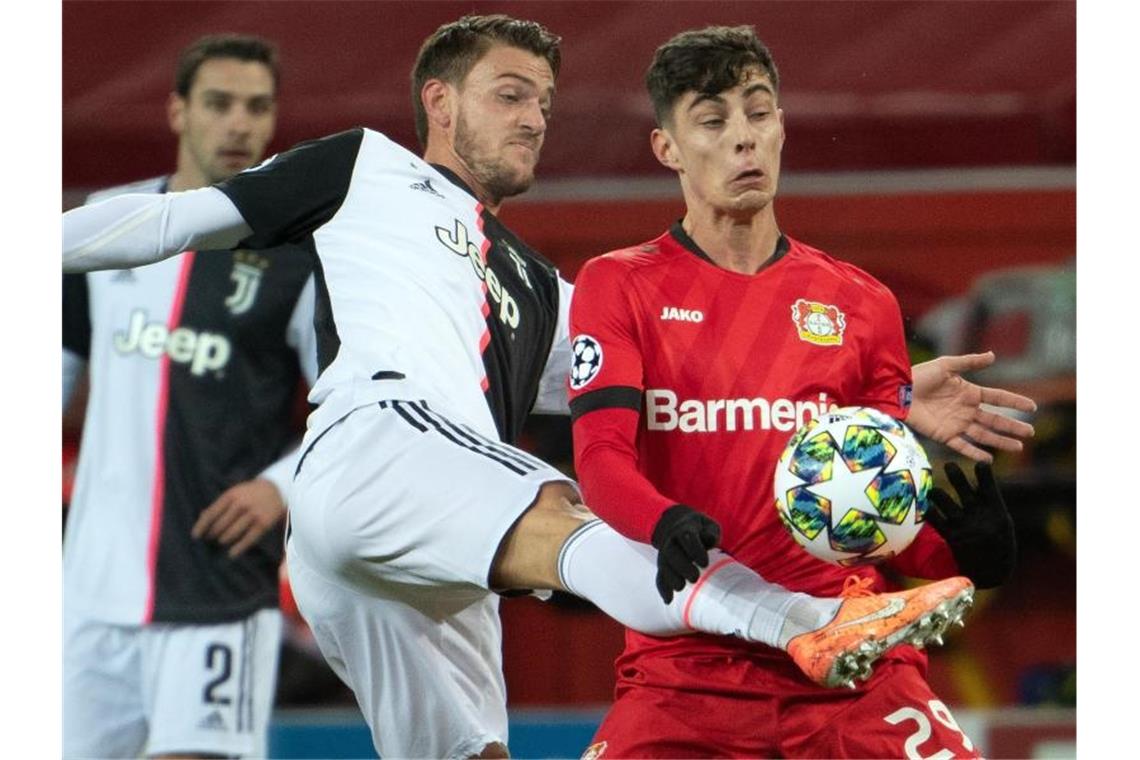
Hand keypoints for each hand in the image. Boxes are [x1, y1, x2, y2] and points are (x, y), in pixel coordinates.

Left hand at [192, 478, 285, 557]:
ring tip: (221, 541)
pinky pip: (248, 539)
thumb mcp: (234, 493)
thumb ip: (219, 505)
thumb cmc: (249, 494)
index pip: (211, 513)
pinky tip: (231, 554)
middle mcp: (241, 504)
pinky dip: (238, 548)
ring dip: (223, 540)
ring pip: (232, 533)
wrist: (277, 489)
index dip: (201, 526)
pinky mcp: (264, 523)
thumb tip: (201, 517)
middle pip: (220, 525)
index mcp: (231, 495)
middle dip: (213, 534)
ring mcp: (253, 514)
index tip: (195, 537)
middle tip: (211, 538)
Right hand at [650, 505, 720, 602]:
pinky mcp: (663, 565)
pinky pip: (660, 576)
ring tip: (681, 588)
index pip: (687, 537)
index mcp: (685, 529)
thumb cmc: (700, 530)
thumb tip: (709, 541)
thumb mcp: (708, 525)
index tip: (704, 563)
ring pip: (664, 565)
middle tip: (694, 578)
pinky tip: (668, 600)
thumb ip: (711, 532)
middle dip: (681, 566)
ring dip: (670, 577)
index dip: (695, 550)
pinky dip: (663, 588)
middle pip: (672, 552)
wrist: (677, 525)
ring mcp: (665, 553)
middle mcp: (671, 541)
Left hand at [909, 351, 1036, 462]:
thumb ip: (969, 362)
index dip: (1014, 402)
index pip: (997, 398)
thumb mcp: (945, 365)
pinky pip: (963, 446)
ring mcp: (956, 423)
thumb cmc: (918, 375)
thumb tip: (993, 355)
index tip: (1033, 407)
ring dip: (1001, 441)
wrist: (897, 391)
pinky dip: (975, 453)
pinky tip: (989, 459)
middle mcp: (966, 409)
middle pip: (995, 419)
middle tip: (1031, 433)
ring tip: (1019, 447)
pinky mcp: (944, 435)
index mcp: (969, 392)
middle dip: (1013, 427)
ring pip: (984, 434)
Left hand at [927, 462, 1015, 588]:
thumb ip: (989, 500)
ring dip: (935, 491)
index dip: (984, 473)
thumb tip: (979, 476)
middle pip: (963, 489)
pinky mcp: (951, 537)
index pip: (989, 486)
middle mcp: (979, 516)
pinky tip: (921, 503)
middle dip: (955, 474)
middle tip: (948, 465)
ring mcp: (964, 526)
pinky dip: (928, 508)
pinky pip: (934, 518)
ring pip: (944, 500)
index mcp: (997, 512)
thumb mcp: (1002, 523)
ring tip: (930, 486)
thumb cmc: (999, 544)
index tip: (980, 461)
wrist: (992, 574)